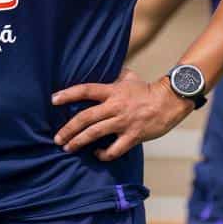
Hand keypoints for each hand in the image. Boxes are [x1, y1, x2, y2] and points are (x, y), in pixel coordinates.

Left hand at [52, 68, 194, 161]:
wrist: (170, 101)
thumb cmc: (147, 89)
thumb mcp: (128, 77)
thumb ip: (112, 75)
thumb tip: (101, 69)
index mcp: (112, 91)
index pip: (85, 90)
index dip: (68, 94)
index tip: (53, 100)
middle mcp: (115, 106)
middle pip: (85, 118)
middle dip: (68, 129)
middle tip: (57, 138)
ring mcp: (124, 122)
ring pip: (95, 134)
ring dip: (79, 142)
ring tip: (68, 148)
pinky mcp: (133, 136)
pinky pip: (115, 149)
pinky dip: (104, 154)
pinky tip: (97, 154)